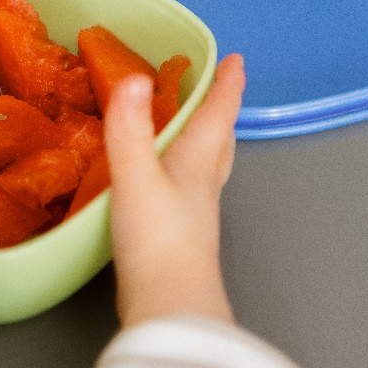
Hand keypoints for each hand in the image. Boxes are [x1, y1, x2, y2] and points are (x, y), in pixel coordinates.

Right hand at [103, 53, 245, 327]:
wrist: (169, 305)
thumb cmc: (157, 242)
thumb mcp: (136, 176)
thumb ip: (130, 128)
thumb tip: (132, 77)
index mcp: (197, 164)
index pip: (218, 115)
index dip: (227, 86)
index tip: (236, 61)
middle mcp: (202, 186)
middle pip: (219, 141)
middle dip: (220, 112)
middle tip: (221, 90)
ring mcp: (194, 214)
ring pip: (207, 167)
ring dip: (204, 142)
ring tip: (194, 128)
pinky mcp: (178, 238)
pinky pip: (187, 191)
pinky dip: (182, 173)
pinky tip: (164, 182)